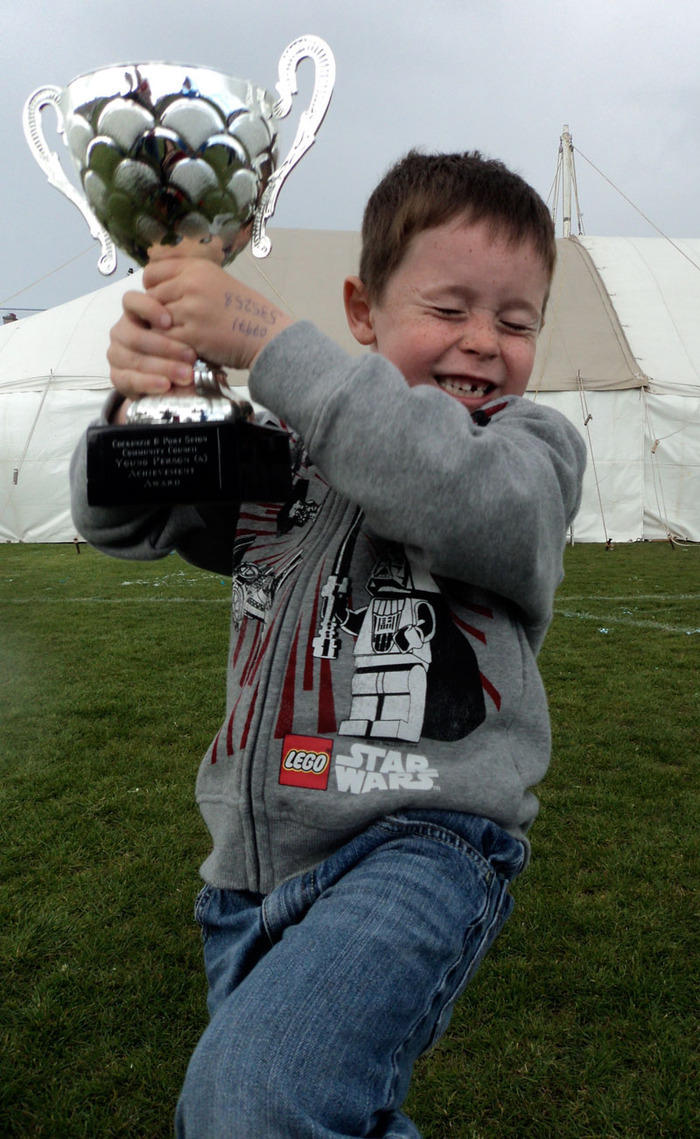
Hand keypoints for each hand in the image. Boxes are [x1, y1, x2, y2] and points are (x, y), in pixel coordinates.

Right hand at [107, 289, 198, 421]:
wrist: (164, 383)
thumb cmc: (177, 352)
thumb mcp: (183, 337)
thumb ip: (182, 328)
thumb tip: (196, 330)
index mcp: (134, 314)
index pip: (132, 301)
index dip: (148, 308)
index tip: (169, 321)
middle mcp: (121, 332)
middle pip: (136, 336)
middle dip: (166, 347)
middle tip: (192, 357)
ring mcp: (116, 355)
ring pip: (134, 359)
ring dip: (162, 367)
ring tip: (186, 375)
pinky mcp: (116, 377)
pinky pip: (129, 380)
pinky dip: (149, 383)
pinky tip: (166, 385)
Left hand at [144, 259, 291, 371]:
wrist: (266, 335)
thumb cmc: (244, 312)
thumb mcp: (218, 281)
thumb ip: (189, 280)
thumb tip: (157, 287)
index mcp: (197, 268)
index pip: (152, 273)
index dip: (151, 289)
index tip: (159, 300)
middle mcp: (192, 284)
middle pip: (151, 298)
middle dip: (156, 313)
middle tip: (169, 324)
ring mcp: (191, 310)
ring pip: (156, 320)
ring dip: (162, 331)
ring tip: (176, 337)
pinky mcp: (193, 334)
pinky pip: (166, 340)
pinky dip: (171, 346)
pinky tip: (181, 348)